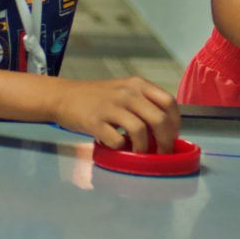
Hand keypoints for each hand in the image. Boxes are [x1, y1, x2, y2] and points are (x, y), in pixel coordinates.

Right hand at [51, 76, 180, 151]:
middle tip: (163, 153)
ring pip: (140, 131)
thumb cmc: (97, 96)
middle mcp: (128, 93)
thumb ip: (144, 104)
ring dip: (143, 148)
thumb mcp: (124, 91)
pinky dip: (121, 148)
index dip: (175, 123)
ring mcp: (111, 106)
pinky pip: (117, 140)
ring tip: (139, 154)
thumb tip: (165, 129)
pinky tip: (117, 147)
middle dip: (165, 141)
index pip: (169, 102)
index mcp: (138, 84)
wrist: (64, 96)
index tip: (173, 137)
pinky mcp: (95, 121)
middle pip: (159, 119)